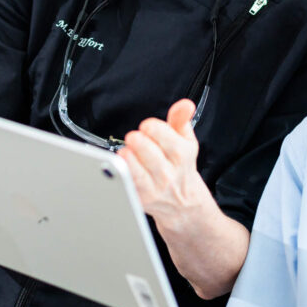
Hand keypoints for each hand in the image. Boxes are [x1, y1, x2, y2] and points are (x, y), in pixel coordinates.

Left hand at [117, 99, 212, 231]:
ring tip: (126, 151)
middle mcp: (169, 172)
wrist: (183, 202)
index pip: (165, 136)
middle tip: (134, 137)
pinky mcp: (141, 198)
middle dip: (138, 141)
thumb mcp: (185, 140)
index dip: (152, 127)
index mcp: (182, 154)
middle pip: (149, 153)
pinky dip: (122, 174)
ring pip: (137, 172)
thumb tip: (185, 104)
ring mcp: (155, 188)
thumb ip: (181, 119)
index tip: (147, 126)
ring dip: (128, 158)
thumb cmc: (180, 166)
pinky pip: (128, 185)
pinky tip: (121, 166)